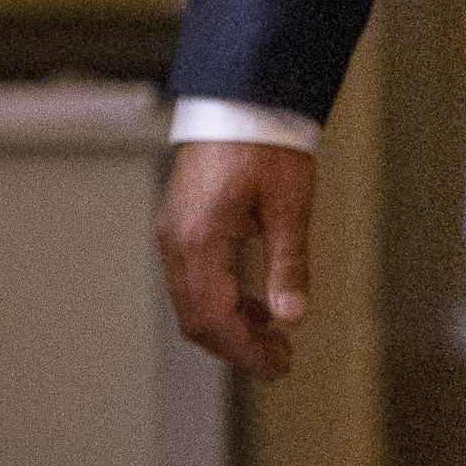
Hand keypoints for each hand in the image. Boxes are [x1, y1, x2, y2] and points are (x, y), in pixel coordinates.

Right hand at [157, 141, 317, 379]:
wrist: (242, 100)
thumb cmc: (266, 145)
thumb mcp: (289, 207)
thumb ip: (289, 264)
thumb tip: (292, 316)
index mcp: (197, 241)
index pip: (212, 317)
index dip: (244, 350)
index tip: (279, 365)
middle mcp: (175, 242)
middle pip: (196, 318)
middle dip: (237, 346)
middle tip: (280, 361)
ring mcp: (174, 235)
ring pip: (192, 303)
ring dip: (230, 327)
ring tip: (273, 339)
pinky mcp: (182, 228)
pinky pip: (194, 281)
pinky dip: (222, 302)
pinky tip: (257, 307)